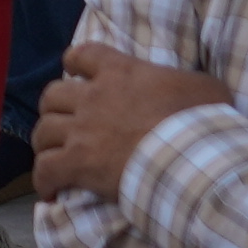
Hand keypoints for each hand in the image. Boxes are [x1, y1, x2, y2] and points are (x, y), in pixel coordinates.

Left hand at [32, 41, 231, 204]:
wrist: (190, 156)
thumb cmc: (203, 122)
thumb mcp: (205, 89)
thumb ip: (186, 82)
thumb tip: (191, 91)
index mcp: (120, 71)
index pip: (81, 55)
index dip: (73, 64)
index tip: (75, 75)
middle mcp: (93, 96)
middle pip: (52, 95)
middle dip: (54, 109)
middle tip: (66, 124)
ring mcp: (82, 130)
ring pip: (42, 131)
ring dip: (45, 144)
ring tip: (54, 157)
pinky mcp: (77, 163)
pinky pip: (45, 170)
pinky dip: (44, 180)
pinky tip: (51, 192)